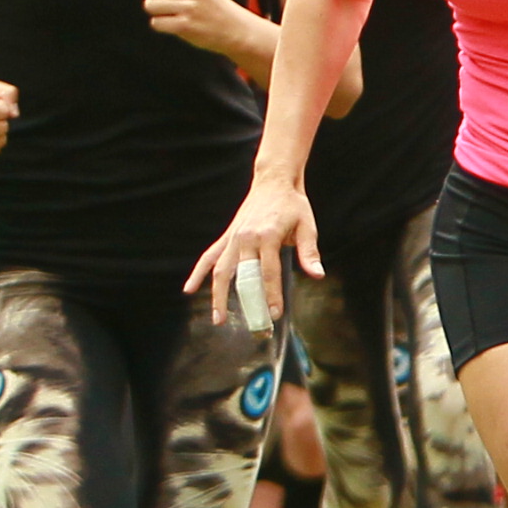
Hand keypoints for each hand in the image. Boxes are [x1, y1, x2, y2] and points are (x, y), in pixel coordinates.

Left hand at [140, 0, 263, 59]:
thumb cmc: (210, 1)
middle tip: (166, 0)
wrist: (233, 27)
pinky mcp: (185, 25)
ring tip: (171, 12)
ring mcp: (188, 6)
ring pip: (149, 5)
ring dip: (156, 11)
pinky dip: (161, 25)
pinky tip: (174, 23)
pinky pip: (156, 23)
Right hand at [186, 176, 319, 323]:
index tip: (275, 314)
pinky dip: (198, 273)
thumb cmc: (293, 205)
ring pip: (221, 271)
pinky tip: (189, 290)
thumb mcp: (307, 226)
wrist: (273, 181)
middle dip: (248, 303)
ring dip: (218, 296)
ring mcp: (233, 237)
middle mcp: (247, 238)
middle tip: (252, 326)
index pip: (269, 272)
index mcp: (268, 235)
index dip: (272, 295)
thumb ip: (309, 253)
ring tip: (218, 319)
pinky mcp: (227, 237)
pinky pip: (209, 257)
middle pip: (243, 277)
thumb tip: (318, 275)